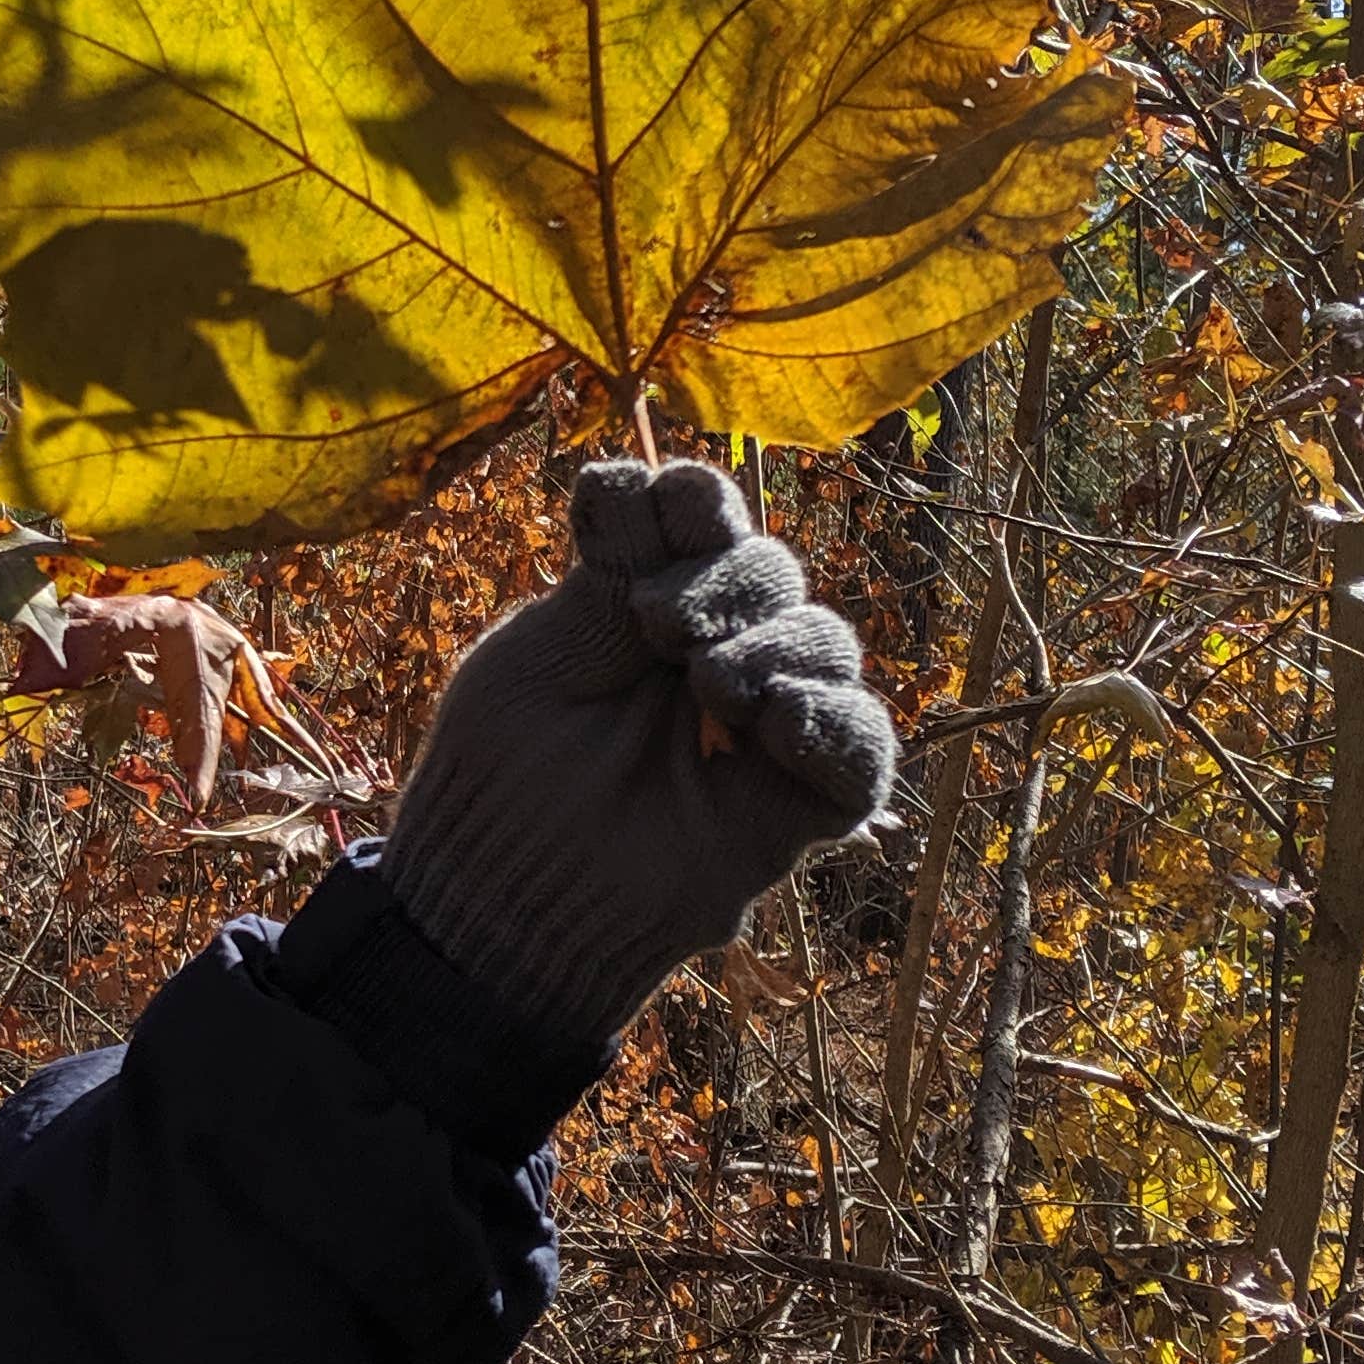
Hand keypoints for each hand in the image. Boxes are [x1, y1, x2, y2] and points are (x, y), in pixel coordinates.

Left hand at [383, 457, 896, 1047]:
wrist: (506, 892)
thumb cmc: (503, 775)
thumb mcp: (540, 654)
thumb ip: (602, 572)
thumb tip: (627, 471)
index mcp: (653, 603)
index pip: (705, 520)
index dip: (694, 501)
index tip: (658, 515)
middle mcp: (719, 652)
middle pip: (770, 570)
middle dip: (726, 578)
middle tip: (655, 626)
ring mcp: (766, 724)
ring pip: (824, 642)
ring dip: (774, 642)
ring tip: (709, 682)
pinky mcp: (802, 801)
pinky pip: (860, 745)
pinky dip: (833, 719)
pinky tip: (774, 718)